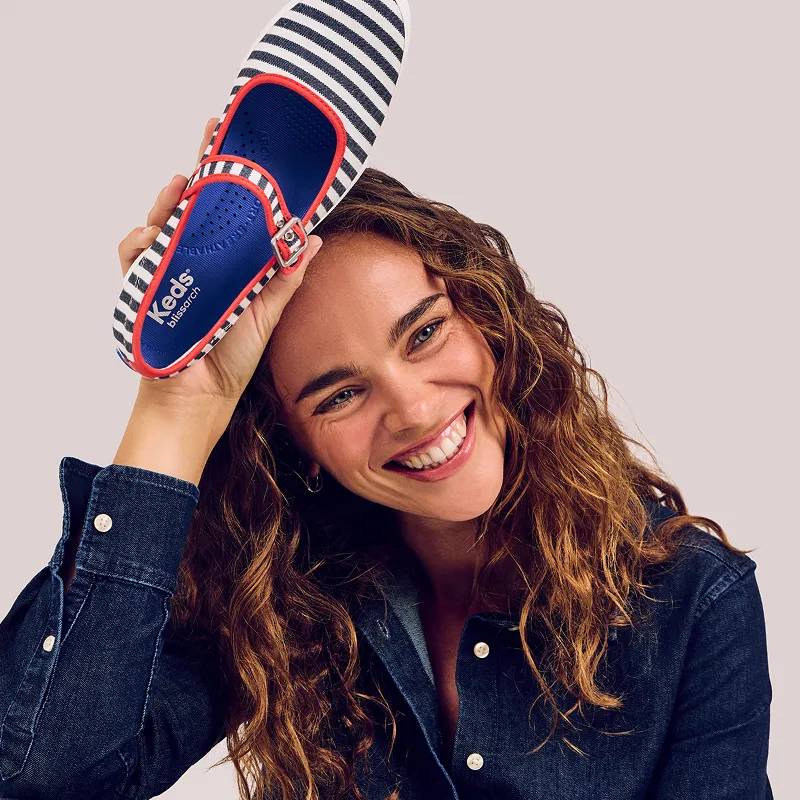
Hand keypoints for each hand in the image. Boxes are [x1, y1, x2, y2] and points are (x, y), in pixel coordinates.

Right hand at [113, 117, 321, 481]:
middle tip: (212, 131)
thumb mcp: (267, 312)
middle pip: (197, 204)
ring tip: (185, 183)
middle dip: (203, 165)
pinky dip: (141, 238)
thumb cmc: (232, 357)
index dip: (239, 179)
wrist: (201, 397)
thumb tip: (313, 237)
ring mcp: (170, 269)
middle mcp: (200, 259)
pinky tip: (155, 234)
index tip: (249, 144)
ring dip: (170, 198)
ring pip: (163, 219)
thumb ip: (286, 275)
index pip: (234, 212)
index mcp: (231, 262)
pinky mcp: (145, 285)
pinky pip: (134, 251)